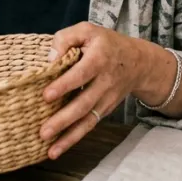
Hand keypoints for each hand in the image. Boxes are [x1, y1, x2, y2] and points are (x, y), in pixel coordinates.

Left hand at [39, 22, 146, 158]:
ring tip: (50, 150)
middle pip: (84, 103)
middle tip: (43, 132)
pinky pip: (89, 125)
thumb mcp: (87, 30)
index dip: (64, 85)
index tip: (45, 96)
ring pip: (88, 120)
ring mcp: (107, 99)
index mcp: (100, 59)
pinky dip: (74, 138)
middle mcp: (105, 82)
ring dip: (68, 137)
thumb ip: (65, 39)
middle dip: (63, 119)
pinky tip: (57, 149)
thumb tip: (49, 59)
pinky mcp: (105, 109)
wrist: (138, 62)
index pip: (81, 74)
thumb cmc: (105, 43)